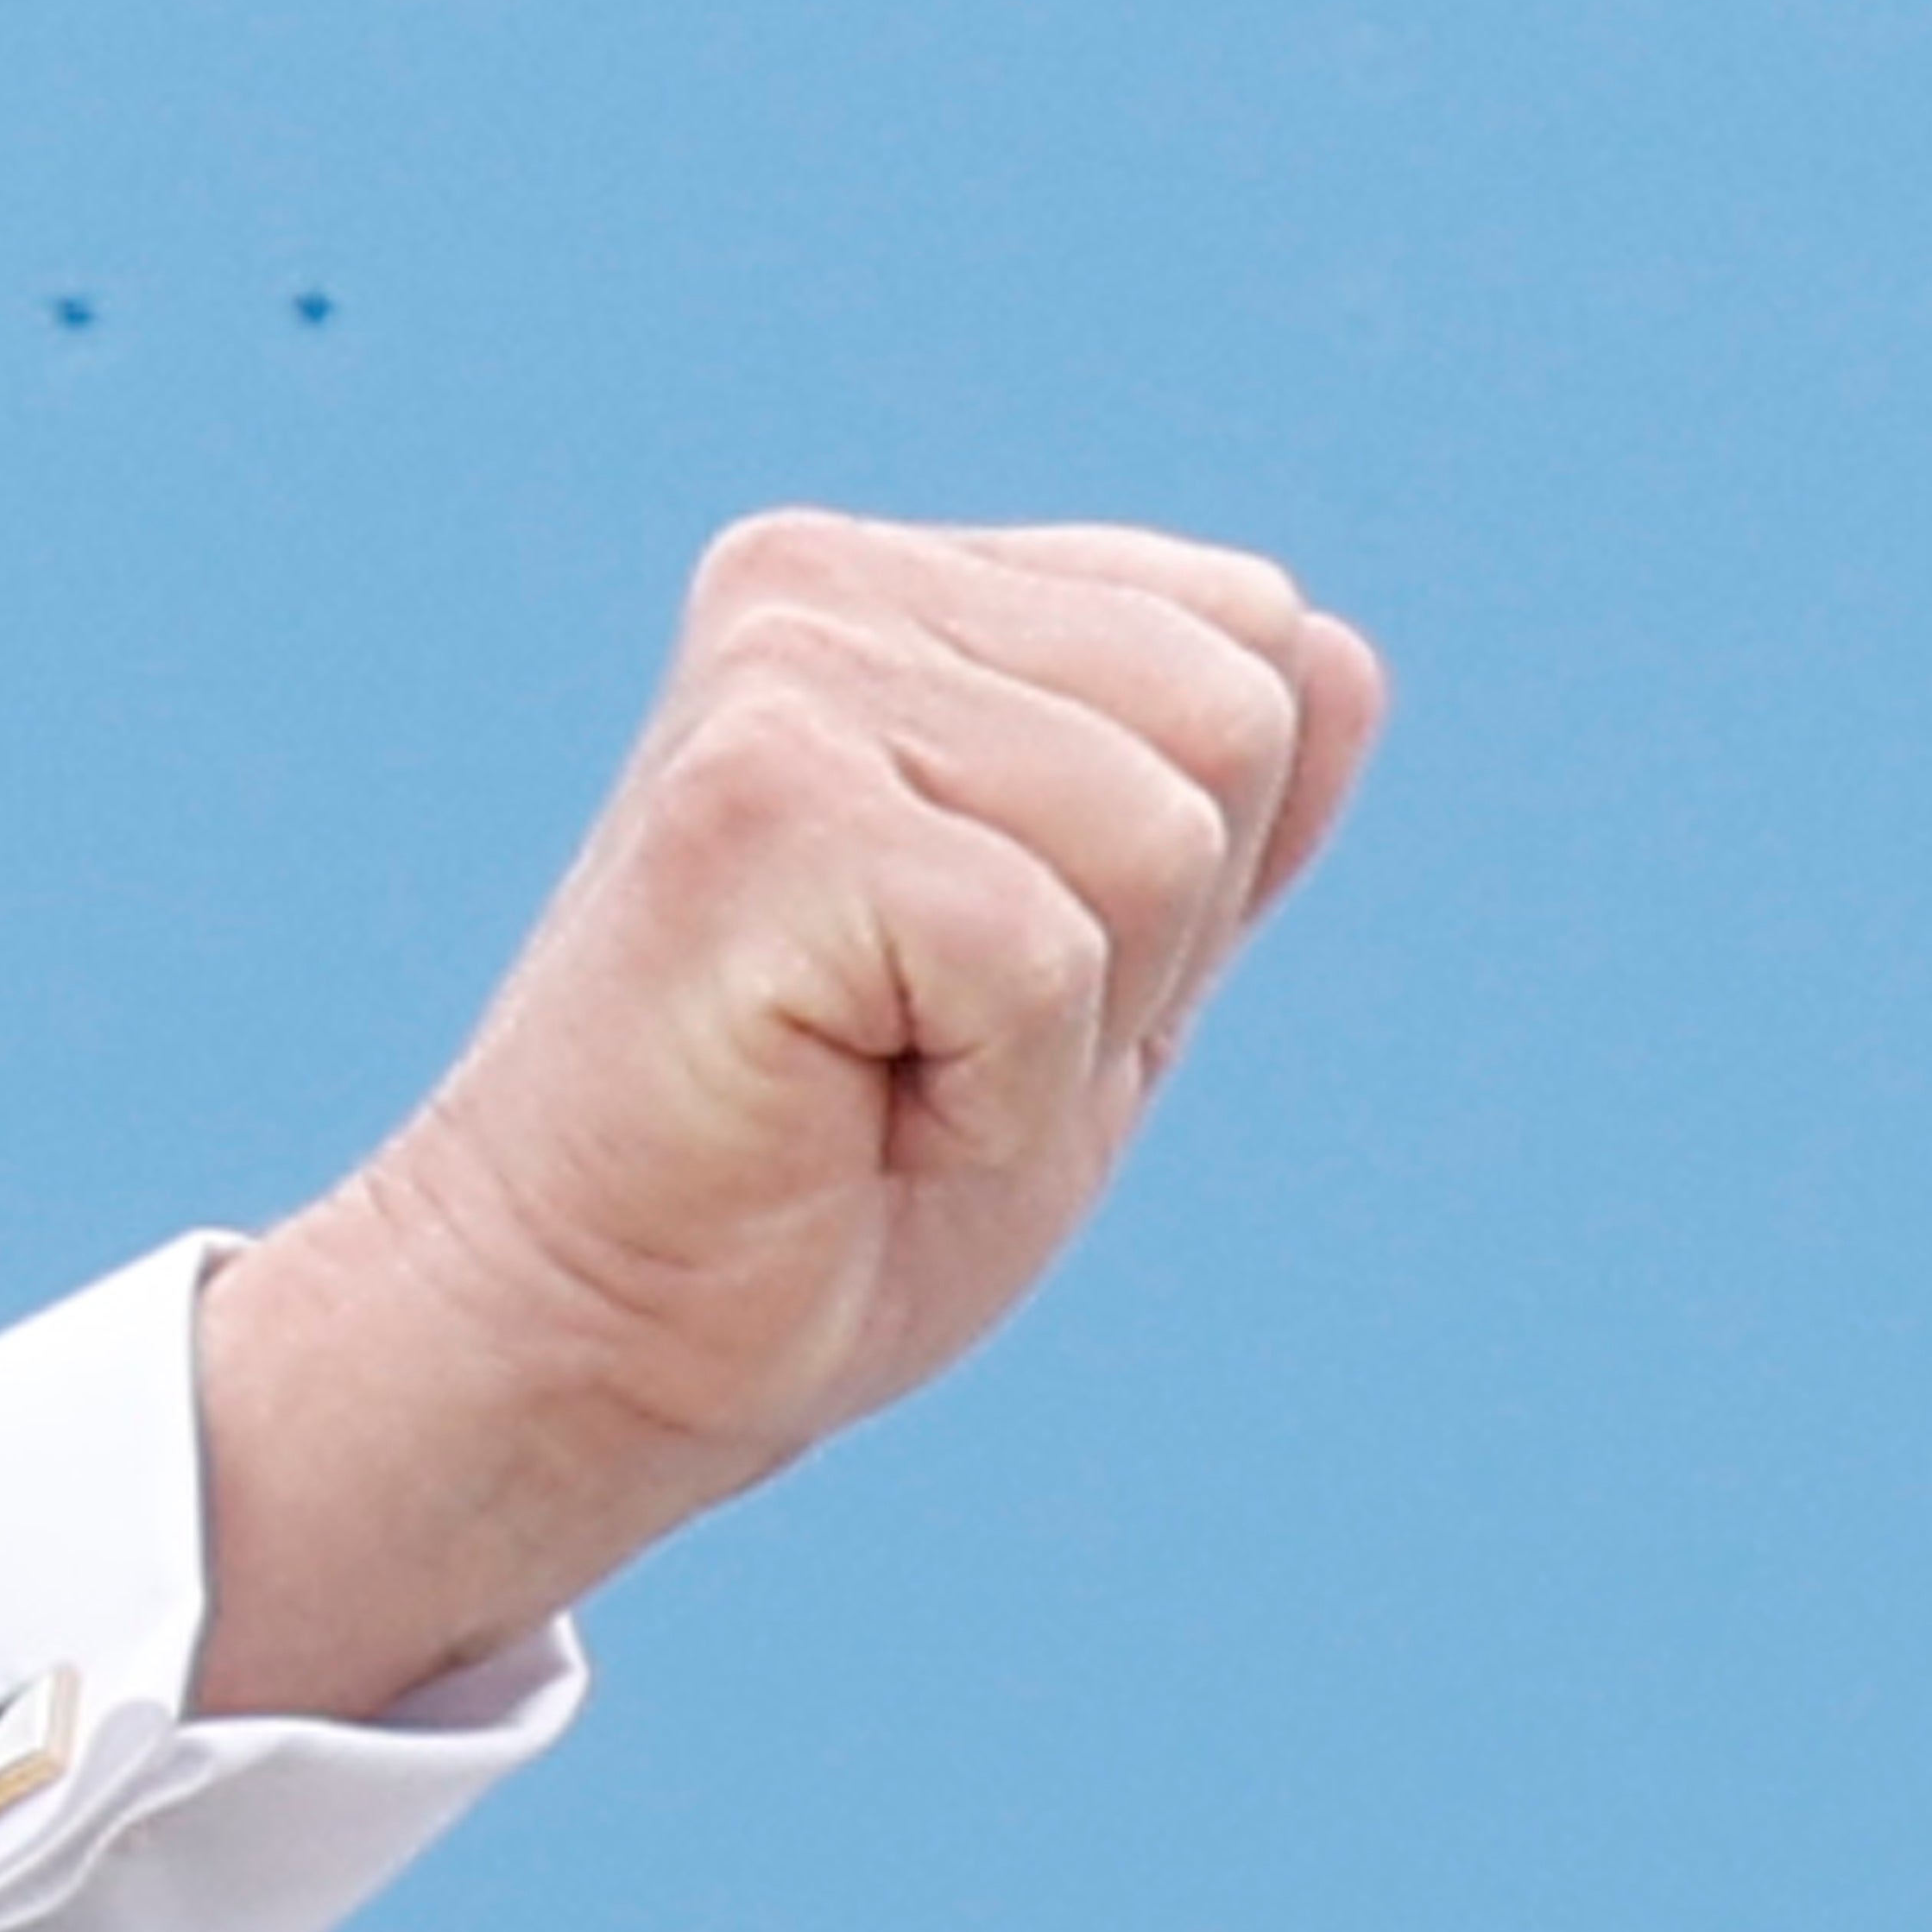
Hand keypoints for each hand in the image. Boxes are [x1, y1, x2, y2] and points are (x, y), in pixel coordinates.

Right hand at [190, 514, 1386, 1719]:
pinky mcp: (761, 804)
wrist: (590, 1346)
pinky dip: (986, 1096)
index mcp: (905, 593)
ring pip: (1163, 832)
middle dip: (1145, 947)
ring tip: (880, 1076)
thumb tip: (1342, 654)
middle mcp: (830, 585)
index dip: (1186, 879)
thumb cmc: (815, 1194)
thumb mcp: (1087, 982)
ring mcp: (786, 675)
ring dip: (1062, 1030)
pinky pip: (1042, 950)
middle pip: (1236, 718)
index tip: (981, 981)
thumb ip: (1207, 818)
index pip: (1253, 639)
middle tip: (930, 1046)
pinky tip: (842, 1113)